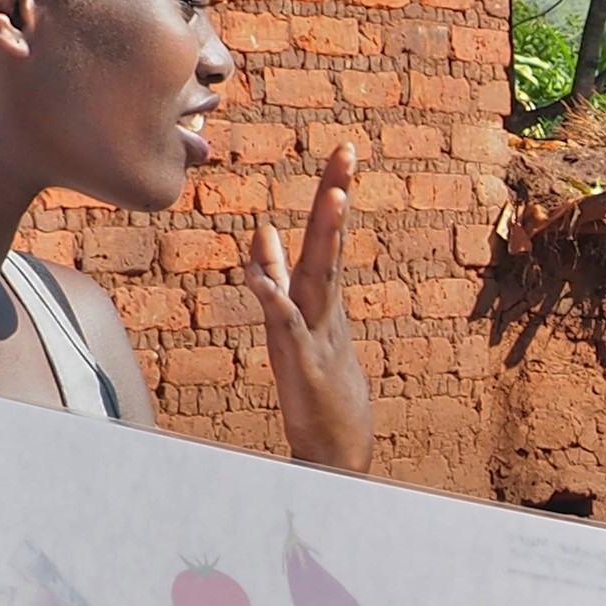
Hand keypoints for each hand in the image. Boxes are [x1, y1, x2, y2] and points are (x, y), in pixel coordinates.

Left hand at [251, 140, 373, 475]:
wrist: (336, 454)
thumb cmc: (320, 395)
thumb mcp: (295, 327)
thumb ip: (276, 280)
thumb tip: (258, 235)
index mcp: (321, 303)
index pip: (327, 239)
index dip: (333, 195)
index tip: (341, 153)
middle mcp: (323, 313)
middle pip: (330, 245)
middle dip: (337, 196)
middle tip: (347, 151)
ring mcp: (317, 338)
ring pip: (321, 277)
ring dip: (328, 238)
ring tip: (335, 197)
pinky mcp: (304, 367)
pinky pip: (286, 329)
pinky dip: (276, 302)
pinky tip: (260, 279)